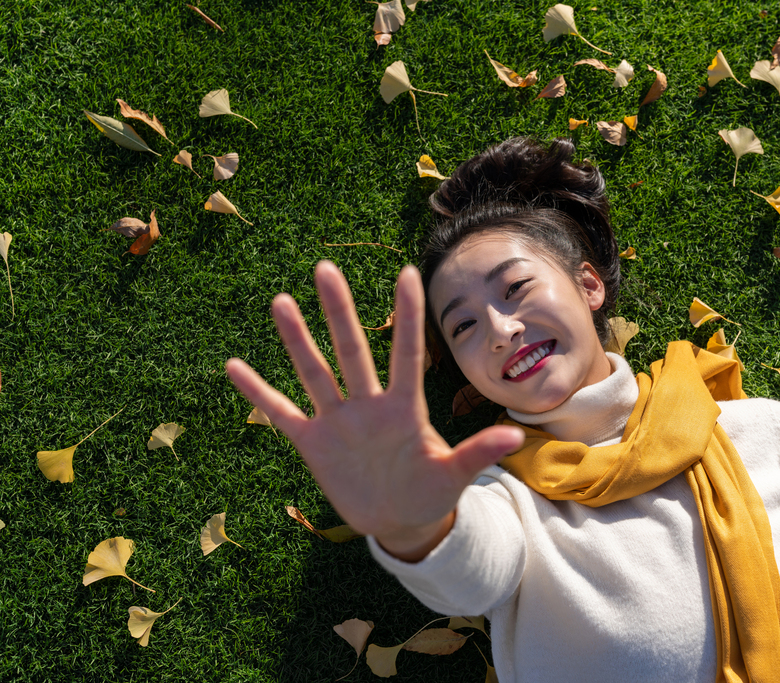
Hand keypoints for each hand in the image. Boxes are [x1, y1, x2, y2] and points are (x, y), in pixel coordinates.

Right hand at [225, 262, 523, 559]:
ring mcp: (338, 421)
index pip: (407, 354)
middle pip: (352, 351)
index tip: (407, 272)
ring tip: (281, 301)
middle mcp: (368, 405)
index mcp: (405, 408)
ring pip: (315, 373)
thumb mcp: (455, 476)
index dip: (407, 316)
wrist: (400, 520)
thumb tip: (515, 438)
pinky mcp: (313, 443)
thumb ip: (477, 453)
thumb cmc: (431, 492)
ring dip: (297, 340)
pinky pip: (281, 414)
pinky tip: (234, 366)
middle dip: (339, 312)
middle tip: (325, 268)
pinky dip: (259, 394)